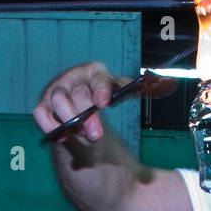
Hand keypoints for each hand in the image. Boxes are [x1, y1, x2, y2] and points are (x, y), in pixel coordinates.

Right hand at [33, 62, 172, 141]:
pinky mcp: (44, 109)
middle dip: (87, 114)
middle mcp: (73, 80)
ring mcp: (56, 93)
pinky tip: (62, 137)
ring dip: (70, 120)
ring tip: (83, 135)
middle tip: (96, 134)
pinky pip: (42, 113)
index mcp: (94, 73)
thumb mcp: (123, 94)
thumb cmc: (104, 102)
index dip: (100, 89)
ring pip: (58, 101)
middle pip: (78, 93)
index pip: (97, 77)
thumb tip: (169, 83)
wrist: (86, 126)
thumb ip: (143, 90)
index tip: (105, 103)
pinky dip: (49, 124)